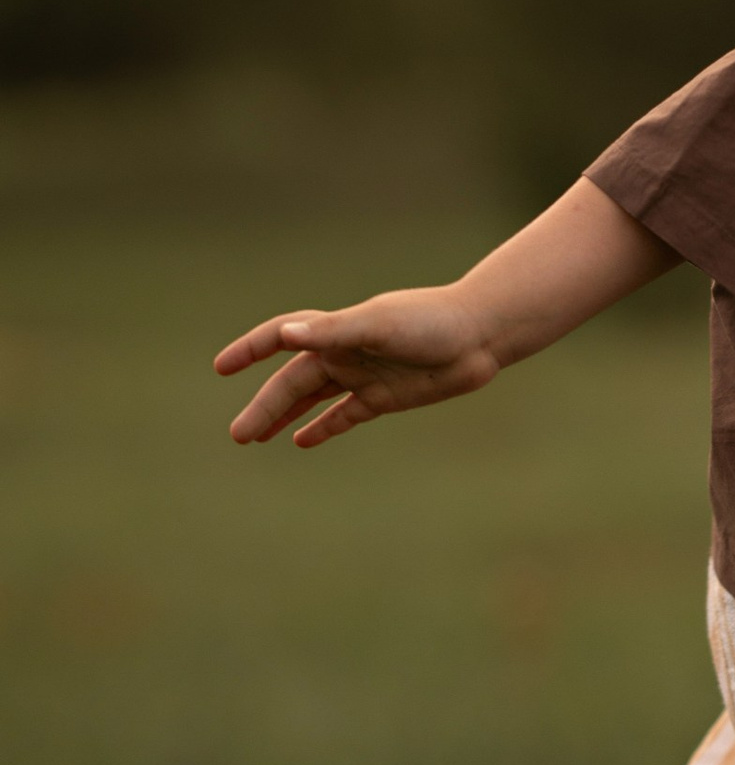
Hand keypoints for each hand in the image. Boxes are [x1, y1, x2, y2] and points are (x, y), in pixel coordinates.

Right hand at [213, 183, 674, 449]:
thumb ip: (333, 332)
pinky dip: (323, 427)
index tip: (221, 368)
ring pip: (313, 400)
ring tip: (254, 439)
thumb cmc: (431, 322)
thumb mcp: (379, 325)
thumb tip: (286, 335)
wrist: (481, 335)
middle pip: (293, 382)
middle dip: (263, 406)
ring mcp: (364, 375)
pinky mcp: (386, 397)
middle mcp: (346, 352)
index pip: (282, 338)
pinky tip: (301, 442)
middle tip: (238, 436)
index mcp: (337, 332)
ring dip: (284, 417)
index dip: (251, 350)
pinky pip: (345, 415)